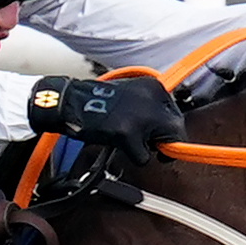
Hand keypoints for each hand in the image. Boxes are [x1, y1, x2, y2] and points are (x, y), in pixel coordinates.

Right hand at [26, 71, 185, 176]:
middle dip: (166, 143)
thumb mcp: (130, 95)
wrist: (69, 103)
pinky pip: (143, 158)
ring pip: (163, 144)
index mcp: (154, 86)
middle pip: (176, 130)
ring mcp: (142, 116)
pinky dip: (132, 157)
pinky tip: (118, 144)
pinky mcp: (129, 134)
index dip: (169, 130)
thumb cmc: (95, 103)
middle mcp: (153, 98)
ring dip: (148, 148)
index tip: (162, 138)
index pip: (175, 114)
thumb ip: (149, 108)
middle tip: (153, 149)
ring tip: (128, 140)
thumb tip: (166, 131)